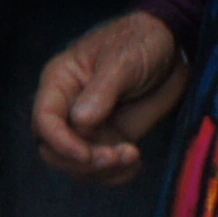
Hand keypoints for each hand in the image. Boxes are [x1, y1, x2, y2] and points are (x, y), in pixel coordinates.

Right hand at [32, 9, 187, 184]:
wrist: (173, 46)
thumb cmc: (140, 41)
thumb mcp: (123, 59)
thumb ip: (101, 90)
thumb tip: (80, 121)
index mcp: (61, 82)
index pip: (44, 120)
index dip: (60, 143)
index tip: (87, 155)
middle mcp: (69, 108)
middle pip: (55, 150)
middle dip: (82, 162)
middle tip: (116, 157)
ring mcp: (90, 127)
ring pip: (78, 165)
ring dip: (103, 171)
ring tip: (132, 155)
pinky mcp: (112, 138)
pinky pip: (104, 169)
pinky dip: (117, 175)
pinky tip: (135, 163)